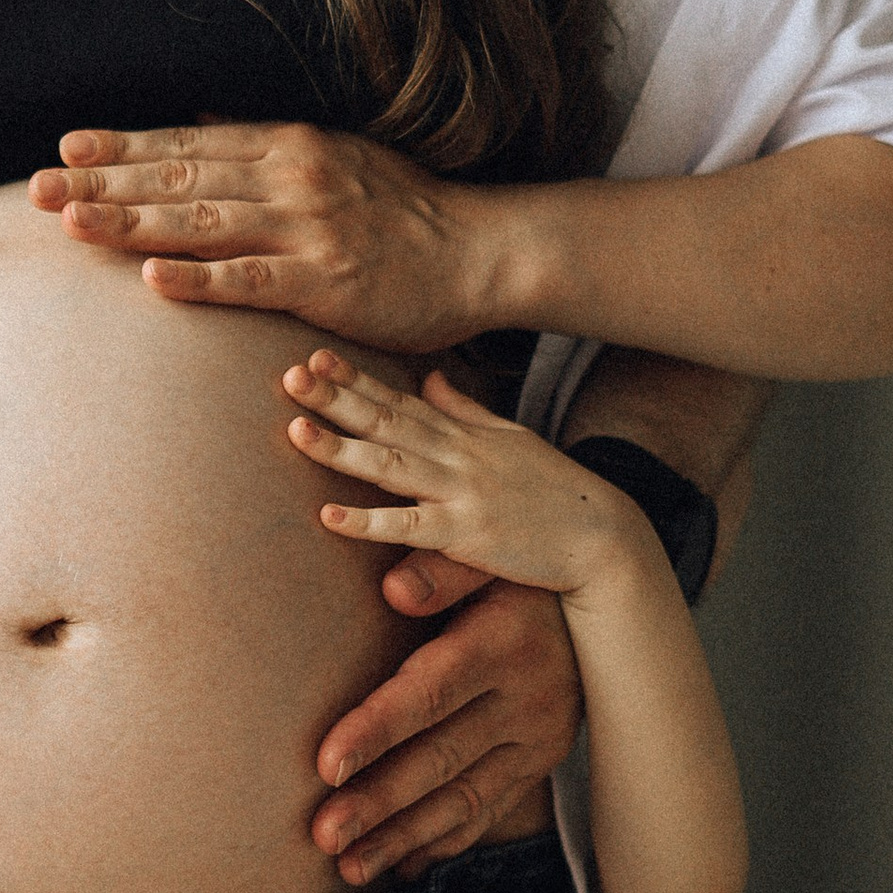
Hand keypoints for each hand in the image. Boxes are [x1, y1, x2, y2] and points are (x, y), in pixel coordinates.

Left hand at [30, 121, 496, 347]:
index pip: (187, 144)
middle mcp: (290, 177)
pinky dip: (200, 278)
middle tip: (36, 189)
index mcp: (287, 145)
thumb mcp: (334, 156)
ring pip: (202, 224)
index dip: (123, 147)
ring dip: (131, 223)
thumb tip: (199, 118)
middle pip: (179, 179)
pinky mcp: (325, 281)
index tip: (66, 148)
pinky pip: (250, 279)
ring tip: (72, 222)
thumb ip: (264, 141)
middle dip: (103, 183)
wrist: (478, 251)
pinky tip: (152, 277)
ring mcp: (306, 229)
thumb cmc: (402, 211)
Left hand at [286, 356, 628, 592]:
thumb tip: (429, 377)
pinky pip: (409, 527)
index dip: (355, 378)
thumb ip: (464, 408)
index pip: (399, 400)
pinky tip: (328, 517)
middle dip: (336, 398)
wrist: (602, 537)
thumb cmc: (554, 491)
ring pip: (390, 466)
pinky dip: (368, 523)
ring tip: (294, 429)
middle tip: (290, 376)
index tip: (314, 356)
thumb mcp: (510, 437)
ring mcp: (461, 493)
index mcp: (463, 435)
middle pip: (385, 422)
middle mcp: (458, 456)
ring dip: (340, 448)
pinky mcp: (467, 535)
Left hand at [308, 578, 585, 884]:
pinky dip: (445, 841)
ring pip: (464, 798)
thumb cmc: (518, 567)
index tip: (325, 766)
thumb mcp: (487, 552)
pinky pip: (490, 810)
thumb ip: (441, 566)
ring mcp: (538, 740)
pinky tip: (399, 866)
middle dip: (379, 802)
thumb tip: (394, 589)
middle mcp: (528, 699)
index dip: (378, 730)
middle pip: (442, 759)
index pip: (432, 693)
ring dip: (403, 836)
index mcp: (505, 643)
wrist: (605, 599)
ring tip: (346, 865)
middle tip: (322, 835)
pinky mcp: (541, 765)